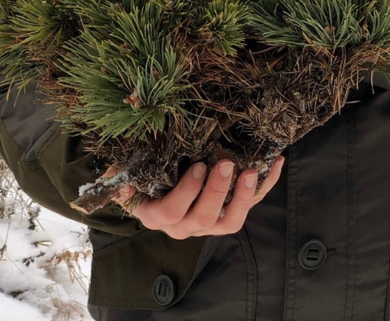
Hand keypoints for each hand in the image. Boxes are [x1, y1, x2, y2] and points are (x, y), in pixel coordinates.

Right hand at [111, 157, 284, 239]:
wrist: (156, 194)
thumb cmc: (141, 183)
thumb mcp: (127, 181)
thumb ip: (120, 179)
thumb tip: (114, 178)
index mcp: (158, 216)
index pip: (172, 211)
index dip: (187, 192)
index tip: (198, 167)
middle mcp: (185, 226)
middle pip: (204, 218)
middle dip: (218, 191)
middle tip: (225, 164)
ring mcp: (209, 223)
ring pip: (230, 221)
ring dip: (244, 197)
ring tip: (253, 171)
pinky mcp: (228, 214)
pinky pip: (250, 204)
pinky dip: (265, 186)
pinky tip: (276, 163)